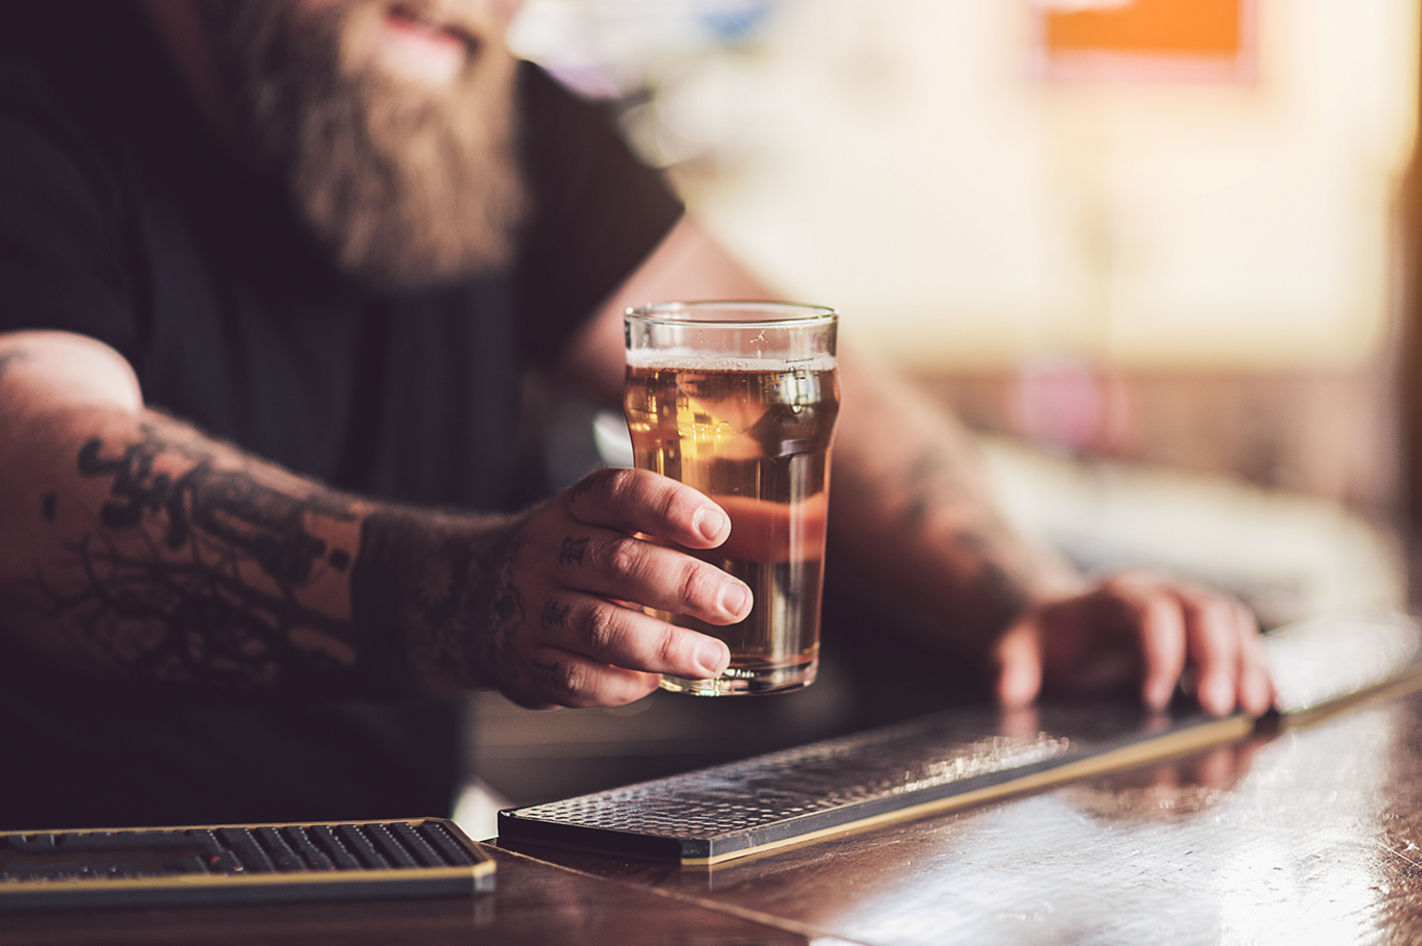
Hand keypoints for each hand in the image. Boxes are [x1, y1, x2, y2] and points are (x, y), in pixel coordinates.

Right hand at [487, 467, 749, 708]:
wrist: (468, 597)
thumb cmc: (572, 557)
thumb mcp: (613, 526)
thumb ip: (690, 528)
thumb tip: (792, 532)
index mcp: (575, 507)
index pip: (617, 493)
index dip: (668, 507)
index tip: (717, 527)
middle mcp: (548, 552)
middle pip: (617, 563)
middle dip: (683, 584)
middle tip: (735, 602)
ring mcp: (531, 609)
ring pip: (598, 627)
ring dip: (662, 646)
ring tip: (712, 657)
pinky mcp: (526, 662)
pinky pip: (576, 679)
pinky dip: (620, 685)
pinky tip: (654, 683)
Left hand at [990, 570, 1274, 715]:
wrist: (1068, 624)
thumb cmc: (1049, 639)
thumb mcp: (1021, 645)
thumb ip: (1012, 664)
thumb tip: (1008, 688)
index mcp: (1116, 594)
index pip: (1149, 612)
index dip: (1158, 652)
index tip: (1154, 699)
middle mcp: (1162, 591)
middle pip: (1204, 612)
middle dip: (1216, 660)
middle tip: (1218, 708)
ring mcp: (1191, 607)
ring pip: (1232, 624)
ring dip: (1247, 665)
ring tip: (1251, 709)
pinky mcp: (1210, 631)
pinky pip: (1245, 642)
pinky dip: (1259, 671)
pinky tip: (1266, 705)